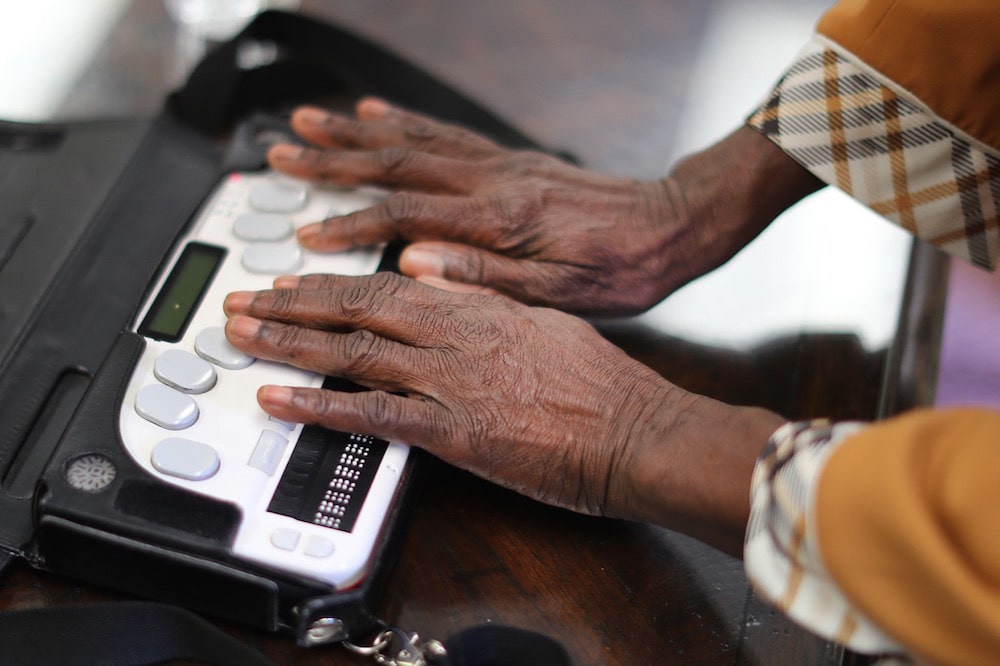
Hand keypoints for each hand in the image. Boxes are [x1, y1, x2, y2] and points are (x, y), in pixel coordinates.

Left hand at [224, 273, 783, 553]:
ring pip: (353, 350)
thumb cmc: (600, 382)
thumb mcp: (543, 318)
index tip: (295, 282)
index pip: (388, 283)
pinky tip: (278, 400)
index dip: (333, 282)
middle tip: (244, 302)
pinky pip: (373, 414)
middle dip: (292, 302)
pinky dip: (319, 405)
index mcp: (479, 306)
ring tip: (241, 335)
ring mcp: (451, 382)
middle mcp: (456, 335)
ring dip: (288, 341)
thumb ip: (485, 297)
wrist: (635, 430)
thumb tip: (437, 278)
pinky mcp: (454, 432)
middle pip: (358, 307)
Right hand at [266, 99, 818, 315]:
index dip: (349, 227)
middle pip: (396, 165)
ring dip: (357, 133)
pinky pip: (449, 134)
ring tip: (310, 122)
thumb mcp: (561, 293)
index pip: (405, 218)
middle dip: (332, 163)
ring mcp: (501, 165)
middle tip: (280, 154)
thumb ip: (485, 277)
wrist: (674, 226)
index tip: (306, 237)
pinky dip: (408, 122)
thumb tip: (417, 266)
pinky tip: (380, 113)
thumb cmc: (622, 270)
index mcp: (500, 221)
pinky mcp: (513, 160)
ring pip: (415, 141)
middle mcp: (493, 183)